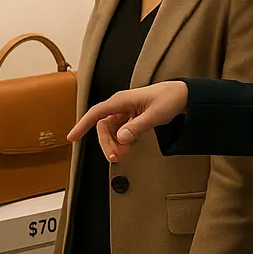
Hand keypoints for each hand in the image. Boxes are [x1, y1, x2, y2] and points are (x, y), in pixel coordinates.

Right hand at [67, 81, 189, 162]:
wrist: (180, 95)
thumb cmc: (167, 100)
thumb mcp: (154, 115)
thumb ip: (137, 127)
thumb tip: (120, 139)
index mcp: (121, 101)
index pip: (96, 113)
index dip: (82, 125)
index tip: (72, 137)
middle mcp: (119, 105)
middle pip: (102, 127)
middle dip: (106, 144)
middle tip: (114, 158)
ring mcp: (124, 112)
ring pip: (110, 131)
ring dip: (113, 144)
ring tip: (124, 154)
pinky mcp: (129, 118)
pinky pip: (119, 132)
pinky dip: (121, 142)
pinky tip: (128, 148)